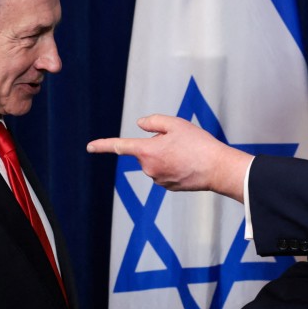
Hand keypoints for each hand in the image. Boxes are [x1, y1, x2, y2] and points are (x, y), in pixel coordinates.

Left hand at [86, 115, 252, 201]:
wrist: (218, 169)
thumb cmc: (198, 144)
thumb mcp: (176, 124)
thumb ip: (154, 122)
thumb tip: (140, 126)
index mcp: (147, 151)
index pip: (119, 146)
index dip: (103, 145)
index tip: (89, 147)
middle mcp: (149, 168)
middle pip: (146, 151)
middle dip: (157, 144)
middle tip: (180, 141)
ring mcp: (158, 180)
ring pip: (156, 162)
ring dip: (167, 155)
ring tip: (188, 153)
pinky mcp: (169, 187)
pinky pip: (165, 171)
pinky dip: (174, 165)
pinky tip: (189, 163)